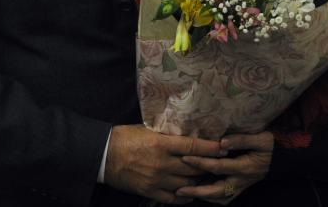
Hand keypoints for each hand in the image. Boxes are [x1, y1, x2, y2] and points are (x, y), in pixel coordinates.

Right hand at [104, 124, 221, 203]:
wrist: (103, 154)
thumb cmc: (125, 137)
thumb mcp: (147, 130)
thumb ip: (167, 134)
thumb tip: (187, 133)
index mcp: (161, 144)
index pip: (193, 146)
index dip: (211, 148)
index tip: (223, 146)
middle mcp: (162, 163)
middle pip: (194, 167)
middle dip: (208, 165)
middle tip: (219, 162)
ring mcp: (156, 179)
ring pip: (186, 183)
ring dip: (198, 180)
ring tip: (205, 176)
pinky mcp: (149, 191)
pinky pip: (173, 198)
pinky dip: (184, 196)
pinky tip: (191, 192)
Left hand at [176, 132, 273, 203]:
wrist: (282, 160)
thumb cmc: (270, 146)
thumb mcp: (261, 138)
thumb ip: (241, 140)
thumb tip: (221, 142)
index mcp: (245, 167)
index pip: (219, 167)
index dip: (201, 162)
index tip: (185, 157)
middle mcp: (241, 181)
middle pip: (216, 191)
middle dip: (196, 192)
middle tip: (179, 190)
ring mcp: (240, 187)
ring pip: (219, 198)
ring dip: (202, 197)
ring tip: (184, 194)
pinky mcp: (240, 189)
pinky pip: (223, 198)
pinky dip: (210, 198)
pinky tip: (198, 193)